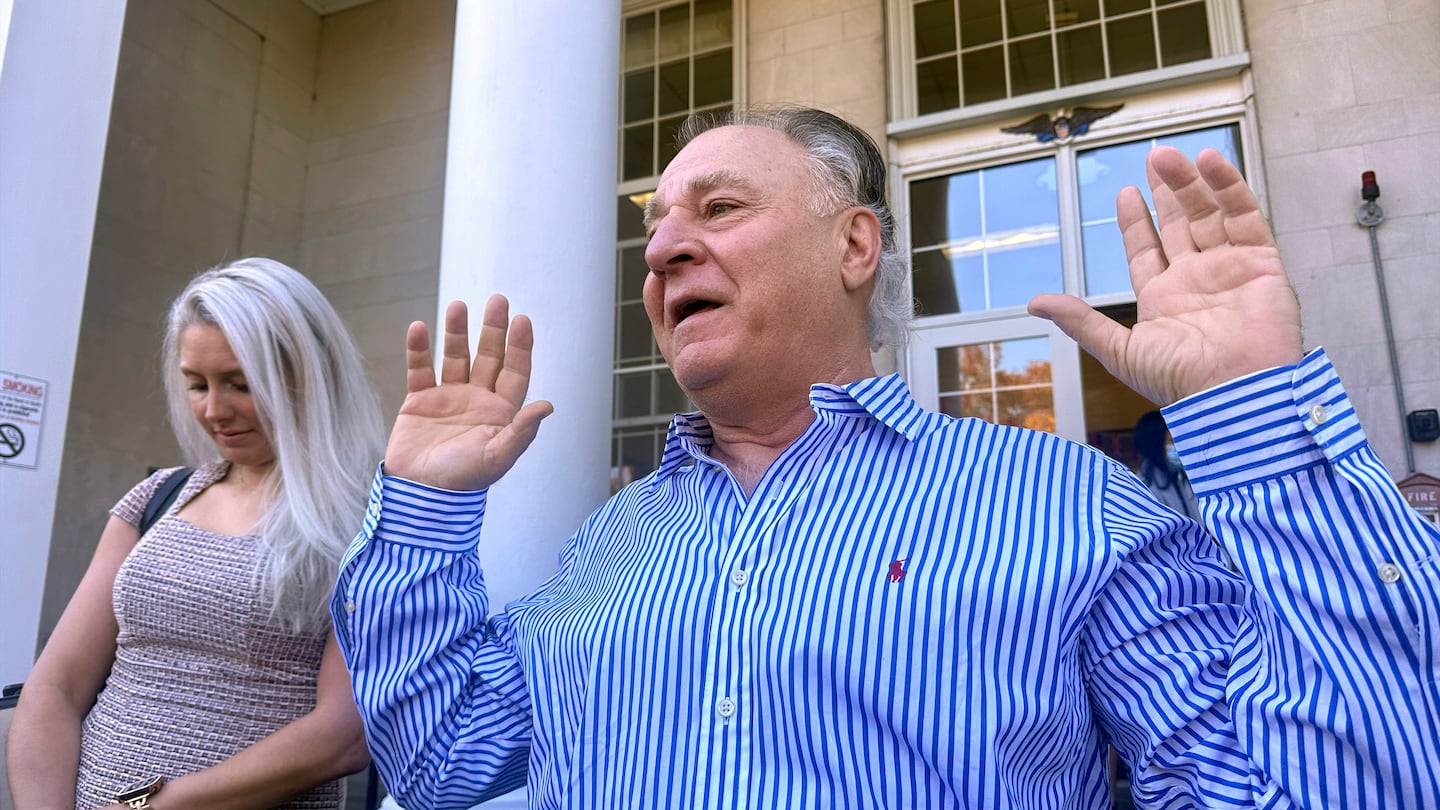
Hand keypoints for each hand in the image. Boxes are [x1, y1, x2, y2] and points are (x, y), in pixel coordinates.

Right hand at [384, 295, 553, 489]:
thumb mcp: (497, 457)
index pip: (515, 372)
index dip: (520, 346)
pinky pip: (420, 369)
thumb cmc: (463, 481)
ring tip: (458, 306)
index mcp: (501, 412)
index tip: (522, 320)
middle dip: (494, 329)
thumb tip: (547, 405)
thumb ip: (521, 431)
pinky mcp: (419, 401)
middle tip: (498, 300)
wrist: (420, 495)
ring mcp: (448, 398)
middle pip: (489, 357)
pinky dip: (419, 349)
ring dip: (457, 332)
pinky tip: (420, 328)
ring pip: (456, 356)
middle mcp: (478, 400)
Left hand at [1029, 147, 1301, 404]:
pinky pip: (1245, 216)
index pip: (1145, 250)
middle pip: (1179, 223)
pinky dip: (1229, 187)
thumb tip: (1035, 303)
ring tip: (1167, 154)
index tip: (1124, 193)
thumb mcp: (1119, 350)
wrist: (1236, 392)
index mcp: (1163, 299)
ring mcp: (1229, 268)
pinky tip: (1210, 162)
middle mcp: (1196, 280)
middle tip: (1154, 156)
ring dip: (1189, 183)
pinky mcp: (1262, 262)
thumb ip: (1081, 321)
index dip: (1135, 221)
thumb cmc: (1180, 381)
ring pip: (1208, 213)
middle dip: (1165, 191)